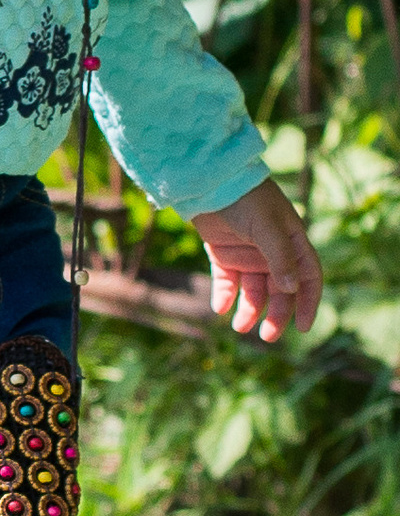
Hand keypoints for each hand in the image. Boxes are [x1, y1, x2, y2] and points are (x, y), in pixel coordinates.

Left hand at [190, 179, 321, 343]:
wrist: (208, 179)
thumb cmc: (244, 198)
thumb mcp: (267, 227)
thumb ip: (280, 257)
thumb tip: (291, 289)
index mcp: (292, 241)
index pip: (308, 277)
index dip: (308, 302)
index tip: (303, 328)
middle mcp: (272, 250)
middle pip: (280, 291)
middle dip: (276, 314)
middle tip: (267, 337)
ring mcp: (247, 253)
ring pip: (253, 290)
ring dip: (249, 310)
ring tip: (240, 327)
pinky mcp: (223, 253)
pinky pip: (227, 281)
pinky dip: (224, 296)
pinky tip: (220, 308)